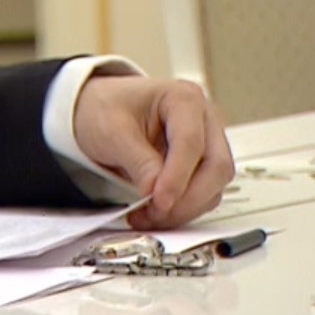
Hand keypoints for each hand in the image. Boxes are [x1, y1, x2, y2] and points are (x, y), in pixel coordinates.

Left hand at [72, 75, 232, 228]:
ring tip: (149, 216)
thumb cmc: (106, 108)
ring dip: (186, 208)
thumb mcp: (112, 132)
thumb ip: (138, 162)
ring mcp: (206, 142)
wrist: (99, 110)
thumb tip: (156, 192)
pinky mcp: (201, 164)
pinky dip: (184, 208)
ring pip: (214, 185)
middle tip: (156, 214)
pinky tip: (157, 212)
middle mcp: (204, 119)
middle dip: (188, 198)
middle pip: (215, 166)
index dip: (177, 177)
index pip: (191, 142)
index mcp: (184, 99)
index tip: (159, 201)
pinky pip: (204, 193)